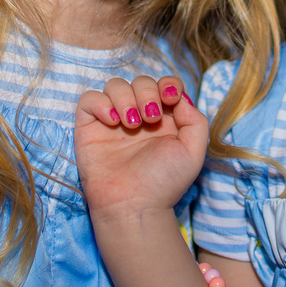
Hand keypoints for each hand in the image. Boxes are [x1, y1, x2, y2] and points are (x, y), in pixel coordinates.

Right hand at [74, 76, 206, 219]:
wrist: (134, 205)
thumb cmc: (164, 182)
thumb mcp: (193, 152)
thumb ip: (195, 121)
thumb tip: (181, 98)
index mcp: (164, 118)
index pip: (165, 84)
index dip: (168, 84)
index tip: (169, 99)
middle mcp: (138, 115)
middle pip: (141, 81)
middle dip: (147, 93)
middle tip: (150, 119)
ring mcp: (113, 120)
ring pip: (115, 85)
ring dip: (125, 98)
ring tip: (132, 124)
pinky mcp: (90, 127)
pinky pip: (90, 99)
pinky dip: (101, 103)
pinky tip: (112, 122)